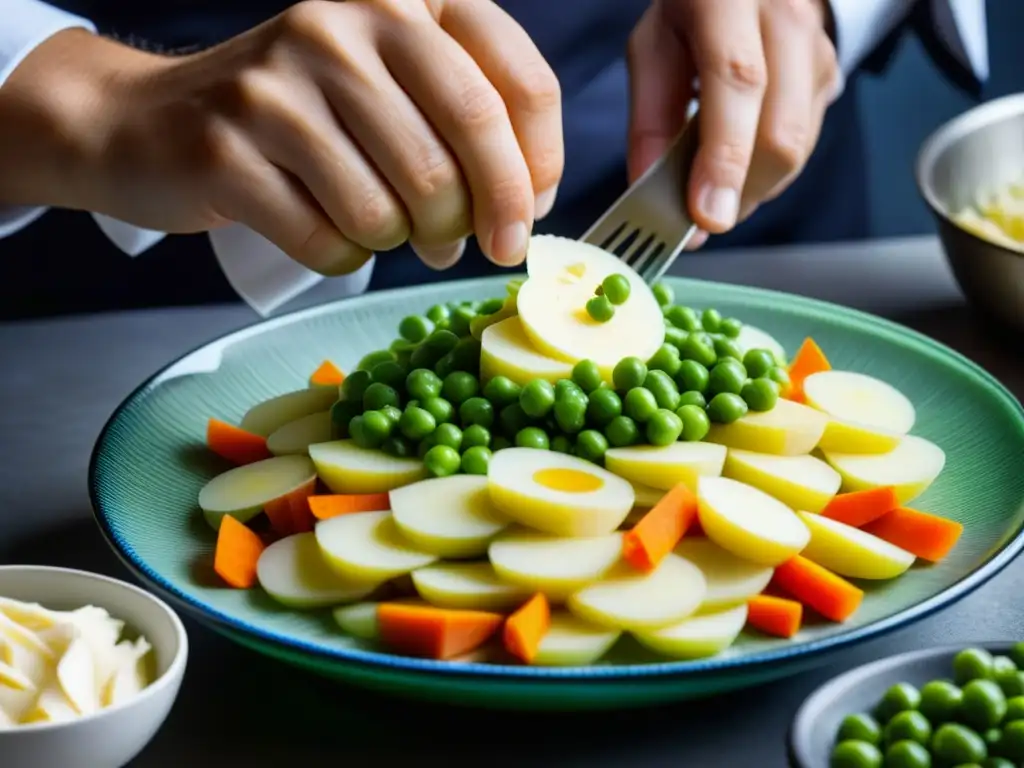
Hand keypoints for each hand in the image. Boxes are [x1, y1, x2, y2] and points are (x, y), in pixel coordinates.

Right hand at [0, 0, 562, 273]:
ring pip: (395, 207)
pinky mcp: (229, 147)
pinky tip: (327, 235)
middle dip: (479, 220)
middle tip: (462, 246)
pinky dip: (341, 257)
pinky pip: (329, 241)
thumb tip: (524, 211)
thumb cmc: (299, 115)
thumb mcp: (389, 88)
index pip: (517, 87)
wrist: (153, 121)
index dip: (539, 169)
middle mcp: (344, 21)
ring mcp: (280, 82)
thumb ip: (465, 126)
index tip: (527, 218)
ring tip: (378, 226)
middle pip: (464, 150)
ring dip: (399, 241)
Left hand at [627, 0, 838, 247]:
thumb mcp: (653, 50)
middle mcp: (786, 18)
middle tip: (701, 216)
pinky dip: (769, 171)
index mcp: (729, 1)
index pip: (737, 83)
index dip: (724, 157)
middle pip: (780, 131)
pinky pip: (805, 145)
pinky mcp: (831, 76)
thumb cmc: (693, 13)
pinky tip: (741, 159)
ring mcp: (818, 48)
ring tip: (716, 185)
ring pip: (798, 148)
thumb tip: (649, 191)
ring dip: (753, 187)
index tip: (707, 215)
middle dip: (740, 191)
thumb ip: (649, 121)